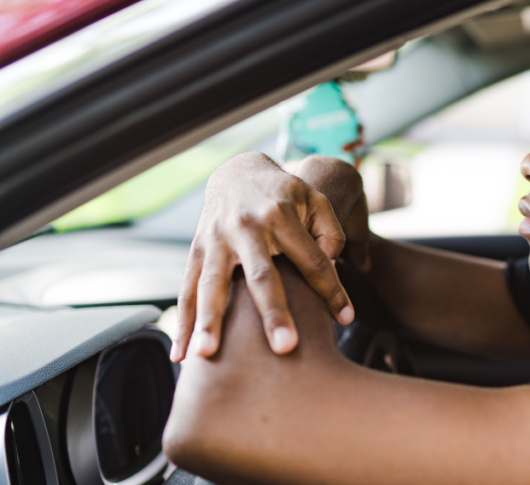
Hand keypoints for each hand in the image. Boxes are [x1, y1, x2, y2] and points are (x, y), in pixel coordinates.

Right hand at [171, 152, 355, 361]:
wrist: (238, 174)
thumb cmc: (286, 196)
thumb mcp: (316, 201)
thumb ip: (331, 233)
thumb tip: (331, 265)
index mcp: (280, 214)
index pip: (312, 259)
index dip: (331, 289)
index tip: (346, 319)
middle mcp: (245, 227)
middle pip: (261, 276)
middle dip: (274, 312)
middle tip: (286, 347)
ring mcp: (216, 240)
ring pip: (212, 285)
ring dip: (210, 321)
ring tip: (207, 356)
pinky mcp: (196, 251)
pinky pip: (187, 290)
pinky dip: (183, 323)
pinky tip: (181, 356)